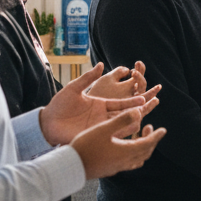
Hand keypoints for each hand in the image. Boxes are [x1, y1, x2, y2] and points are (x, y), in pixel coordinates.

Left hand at [40, 62, 156, 145]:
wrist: (46, 123)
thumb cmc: (58, 105)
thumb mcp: (73, 88)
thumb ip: (88, 78)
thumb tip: (101, 64)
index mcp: (100, 104)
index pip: (121, 102)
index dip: (133, 99)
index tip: (146, 95)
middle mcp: (102, 116)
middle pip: (125, 113)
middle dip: (139, 109)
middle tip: (154, 103)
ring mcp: (99, 126)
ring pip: (121, 125)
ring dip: (134, 121)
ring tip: (147, 118)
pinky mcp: (94, 136)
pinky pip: (111, 135)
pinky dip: (122, 134)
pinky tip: (131, 131)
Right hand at [72, 110, 165, 179]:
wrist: (71, 167)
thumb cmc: (87, 146)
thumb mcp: (105, 129)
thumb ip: (122, 120)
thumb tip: (139, 111)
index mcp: (126, 151)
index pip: (148, 144)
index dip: (156, 136)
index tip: (163, 130)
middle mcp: (124, 162)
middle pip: (144, 153)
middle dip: (151, 141)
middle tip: (150, 128)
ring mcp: (117, 167)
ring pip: (136, 159)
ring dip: (142, 148)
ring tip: (139, 137)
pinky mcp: (109, 169)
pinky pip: (128, 162)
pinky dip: (132, 154)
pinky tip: (123, 147)